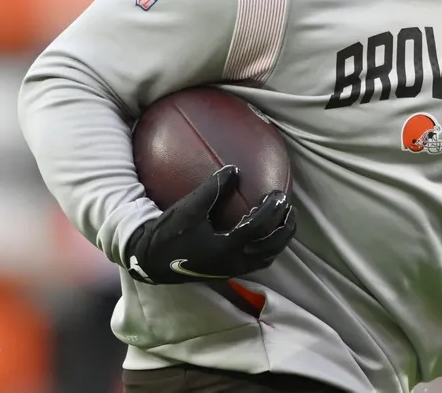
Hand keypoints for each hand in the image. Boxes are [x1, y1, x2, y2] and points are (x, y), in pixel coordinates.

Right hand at [126, 165, 295, 283]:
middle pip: (271, 249)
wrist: (150, 259)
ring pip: (266, 258)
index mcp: (225, 248)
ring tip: (284, 221)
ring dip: (279, 241)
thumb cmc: (169, 232)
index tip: (278, 194)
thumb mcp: (189, 208)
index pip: (258, 228)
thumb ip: (213, 188)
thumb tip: (235, 169)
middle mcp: (232, 263)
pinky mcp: (226, 272)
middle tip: (290, 209)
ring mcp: (231, 270)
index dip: (271, 210)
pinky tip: (263, 233)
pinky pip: (256, 262)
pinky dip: (266, 248)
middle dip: (285, 229)